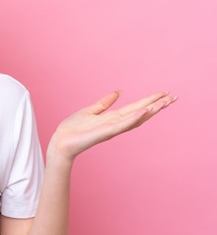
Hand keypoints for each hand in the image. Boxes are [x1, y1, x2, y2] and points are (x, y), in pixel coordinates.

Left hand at [48, 91, 177, 163]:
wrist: (60, 143)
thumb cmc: (73, 129)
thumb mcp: (90, 111)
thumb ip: (105, 103)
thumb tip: (118, 92)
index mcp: (112, 118)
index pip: (136, 107)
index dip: (150, 100)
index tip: (165, 93)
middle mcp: (115, 124)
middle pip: (141, 112)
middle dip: (157, 105)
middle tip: (174, 97)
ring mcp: (111, 129)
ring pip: (135, 118)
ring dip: (151, 110)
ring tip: (165, 102)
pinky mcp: (104, 133)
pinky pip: (121, 125)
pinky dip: (134, 118)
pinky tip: (144, 111)